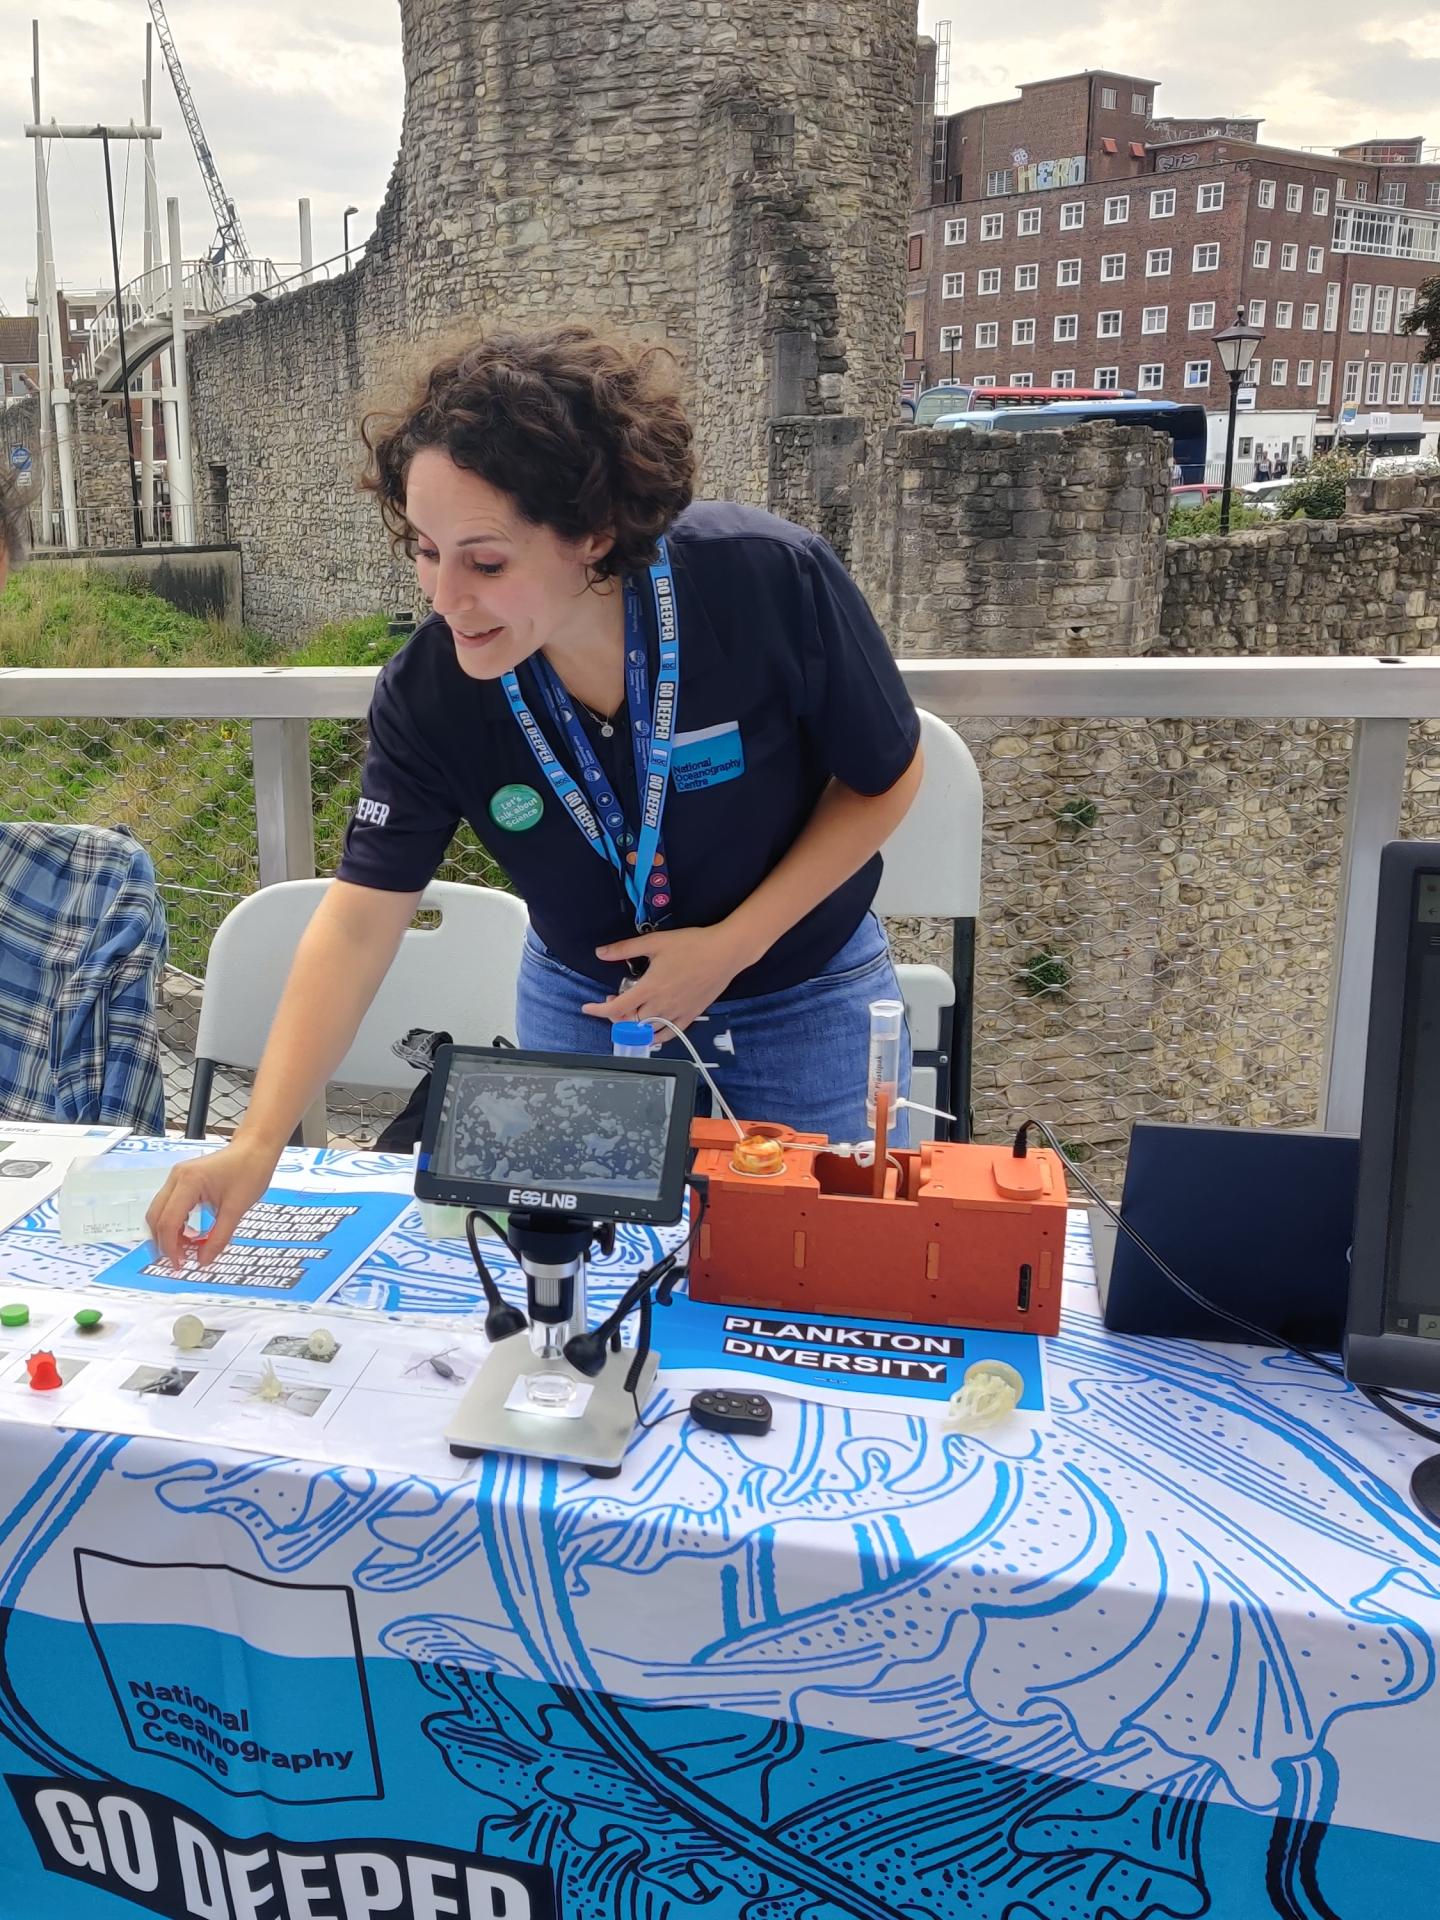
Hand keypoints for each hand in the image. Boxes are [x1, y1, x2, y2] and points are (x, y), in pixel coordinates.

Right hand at [145, 1137, 280, 1268]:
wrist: (256, 1147)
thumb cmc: (250, 1170)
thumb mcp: (237, 1209)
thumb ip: (219, 1237)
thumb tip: (203, 1261)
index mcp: (189, 1182)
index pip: (168, 1222)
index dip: (170, 1248)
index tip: (179, 1265)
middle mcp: (177, 1177)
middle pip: (156, 1217)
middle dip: (164, 1242)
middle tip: (179, 1261)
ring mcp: (177, 1177)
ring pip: (160, 1212)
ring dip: (169, 1233)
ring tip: (186, 1250)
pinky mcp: (183, 1179)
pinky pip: (170, 1205)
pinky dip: (176, 1223)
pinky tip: (189, 1235)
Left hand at [583, 924, 756, 1031]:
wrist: (725, 952)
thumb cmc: (691, 944)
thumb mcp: (655, 942)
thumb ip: (625, 949)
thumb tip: (600, 952)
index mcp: (650, 988)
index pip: (616, 1008)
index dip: (598, 1010)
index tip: (588, 1007)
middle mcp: (661, 1005)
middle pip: (630, 1022)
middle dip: (616, 1015)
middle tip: (615, 999)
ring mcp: (676, 1013)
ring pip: (647, 1031)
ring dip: (633, 1025)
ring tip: (631, 1012)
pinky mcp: (690, 1016)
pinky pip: (669, 1034)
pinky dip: (655, 1037)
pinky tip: (650, 1032)